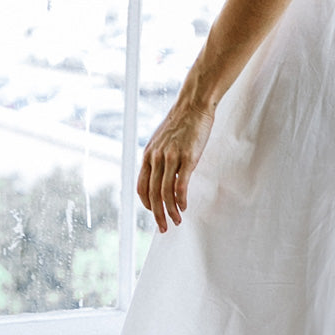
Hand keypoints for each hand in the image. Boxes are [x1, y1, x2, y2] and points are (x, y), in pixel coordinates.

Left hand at [137, 102, 214, 232]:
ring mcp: (171, 157)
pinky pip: (180, 184)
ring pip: (165, 193)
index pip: (141, 187)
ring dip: (170, 211)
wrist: (193, 106)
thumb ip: (159, 157)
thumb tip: (161, 173)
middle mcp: (156, 158)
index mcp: (148, 155)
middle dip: (157, 215)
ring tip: (176, 221)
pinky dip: (181, 199)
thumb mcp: (162, 141)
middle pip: (152, 194)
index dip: (146, 204)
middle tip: (163, 228)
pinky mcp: (187, 157)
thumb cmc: (181, 123)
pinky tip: (184, 207)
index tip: (155, 213)